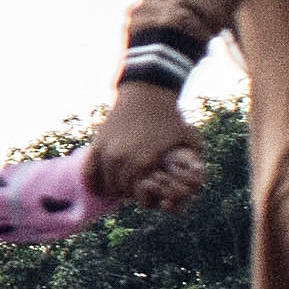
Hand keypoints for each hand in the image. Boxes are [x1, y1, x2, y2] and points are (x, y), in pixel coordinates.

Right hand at [87, 81, 198, 209]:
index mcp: (144, 162)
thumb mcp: (189, 141)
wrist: (148, 92)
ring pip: (106, 183)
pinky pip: (88, 172)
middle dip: (129, 192)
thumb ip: (195, 163)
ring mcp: (108, 151)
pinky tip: (99, 185)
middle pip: (121, 190)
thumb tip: (199, 183)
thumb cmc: (170, 118)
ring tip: (122, 183)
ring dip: (113, 187)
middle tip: (136, 186)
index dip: (144, 196)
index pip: (139, 194)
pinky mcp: (98, 143)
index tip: (149, 189)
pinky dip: (92, 181)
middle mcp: (123, 159)